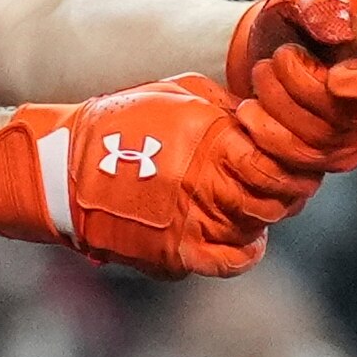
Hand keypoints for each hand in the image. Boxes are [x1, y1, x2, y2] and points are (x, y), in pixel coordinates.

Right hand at [0, 74, 315, 278]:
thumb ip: (226, 109)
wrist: (62, 168)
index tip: (288, 153)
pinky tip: (248, 240)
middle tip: (279, 182)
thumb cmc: (122, 123)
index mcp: (212, 138)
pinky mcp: (175, 252)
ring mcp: (192, 221)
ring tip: (251, 204)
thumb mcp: (178, 96)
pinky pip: (228, 261)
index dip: (294, 157)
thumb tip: (266, 119)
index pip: (282, 155)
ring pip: (255, 227)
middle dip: (283, 189)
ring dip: (260, 216)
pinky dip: (245, 253)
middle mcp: (208, 182)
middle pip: (276, 196)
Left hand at [227, 0, 356, 173]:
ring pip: (318, 140)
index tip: (333, 76)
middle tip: (278, 56)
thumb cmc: (296, 18)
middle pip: (352, 115)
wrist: (267, 51)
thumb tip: (338, 29)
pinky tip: (251, 107)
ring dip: (276, 101)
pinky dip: (263, 130)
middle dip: (300, 85)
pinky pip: (295, 159)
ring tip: (262, 72)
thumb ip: (318, 3)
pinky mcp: (327, 160)